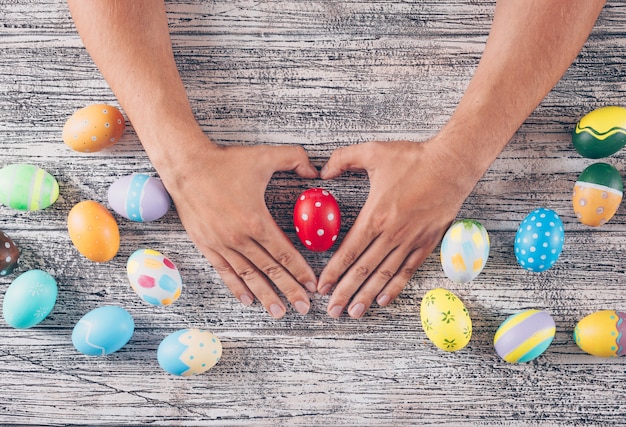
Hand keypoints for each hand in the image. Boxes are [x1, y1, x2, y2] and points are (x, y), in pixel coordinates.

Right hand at [159, 138, 318, 317]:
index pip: (284, 253)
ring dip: (265, 296)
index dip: (300, 271)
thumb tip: (315, 170)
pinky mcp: (206, 245)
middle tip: (304, 307)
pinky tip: (247, 299)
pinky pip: (225, 271)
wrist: (186, 166)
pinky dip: (237, 287)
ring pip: (248, 276)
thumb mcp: (265, 156)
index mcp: (256, 221)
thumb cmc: (225, 162)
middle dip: (289, 290)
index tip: (312, 285)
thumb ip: (295, 158)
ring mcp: (221, 244)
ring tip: (279, 312)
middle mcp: (239, 238)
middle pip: (270, 270)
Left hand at [318, 139, 476, 317]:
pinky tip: (382, 300)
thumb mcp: (372, 151)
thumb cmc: (413, 158)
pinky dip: (394, 287)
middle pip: (364, 269)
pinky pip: (408, 270)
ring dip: (367, 295)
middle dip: (345, 292)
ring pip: (384, 275)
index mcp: (376, 215)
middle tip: (332, 310)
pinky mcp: (427, 243)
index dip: (334, 272)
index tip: (322, 287)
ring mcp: (410, 241)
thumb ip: (343, 159)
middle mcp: (392, 233)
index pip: (349, 251)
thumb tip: (322, 172)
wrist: (452, 163)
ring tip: (353, 312)